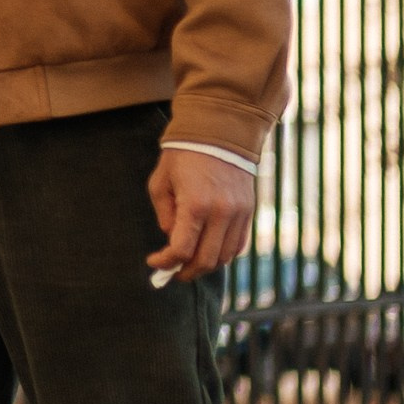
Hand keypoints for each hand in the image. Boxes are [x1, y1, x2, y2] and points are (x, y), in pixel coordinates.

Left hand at [146, 148, 254, 282]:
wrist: (219, 132)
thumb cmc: (183, 155)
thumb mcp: (161, 181)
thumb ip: (164, 214)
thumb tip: (172, 238)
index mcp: (195, 204)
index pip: (181, 250)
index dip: (165, 262)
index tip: (154, 262)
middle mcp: (221, 213)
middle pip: (205, 260)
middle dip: (185, 272)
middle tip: (172, 272)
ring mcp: (239, 213)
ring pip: (224, 257)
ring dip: (204, 266)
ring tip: (188, 263)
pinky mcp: (249, 211)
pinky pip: (237, 245)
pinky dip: (222, 254)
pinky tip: (207, 250)